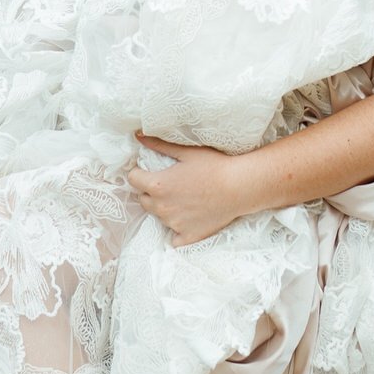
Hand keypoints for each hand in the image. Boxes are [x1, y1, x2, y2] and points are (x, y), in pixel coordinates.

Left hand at [127, 132, 248, 244]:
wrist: (240, 187)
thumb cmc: (214, 166)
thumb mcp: (186, 152)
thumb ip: (159, 144)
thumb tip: (138, 136)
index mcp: (157, 185)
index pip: (132, 179)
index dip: (140, 173)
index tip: (150, 171)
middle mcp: (161, 207)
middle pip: (143, 199)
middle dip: (151, 191)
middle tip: (171, 184)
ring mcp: (174, 224)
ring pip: (158, 216)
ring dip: (165, 208)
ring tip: (184, 198)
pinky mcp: (187, 236)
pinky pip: (173, 238)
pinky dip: (177, 230)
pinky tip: (188, 220)